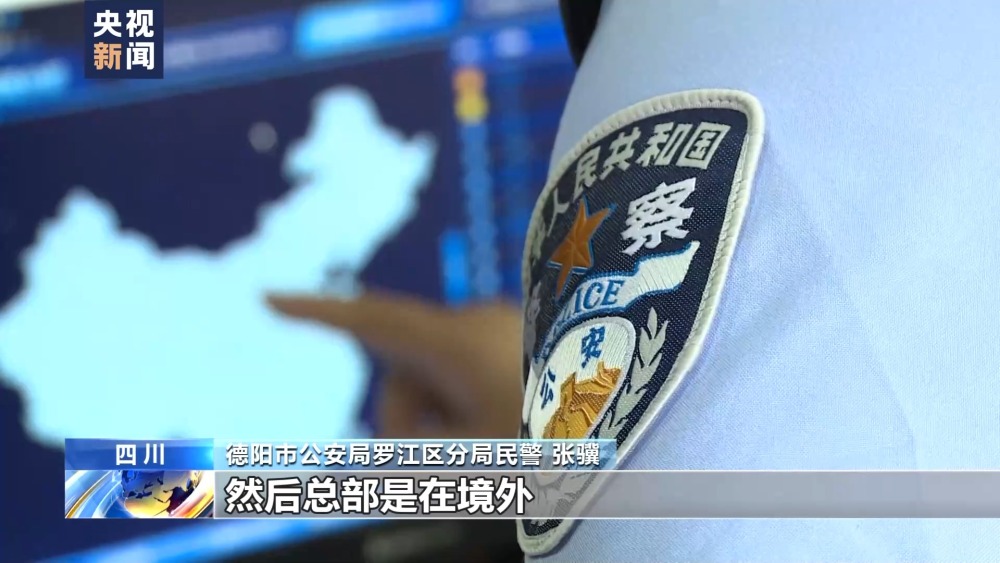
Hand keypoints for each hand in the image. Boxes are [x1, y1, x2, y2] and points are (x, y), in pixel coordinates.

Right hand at [267, 291, 523, 439]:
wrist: (630, 407)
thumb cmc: (547, 430)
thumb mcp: (474, 456)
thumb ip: (414, 457)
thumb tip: (382, 455)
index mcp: (455, 343)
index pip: (368, 320)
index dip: (315, 311)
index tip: (268, 299)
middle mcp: (472, 322)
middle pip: (404, 370)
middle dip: (408, 417)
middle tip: (441, 459)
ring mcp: (498, 325)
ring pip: (436, 371)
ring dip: (445, 410)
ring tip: (491, 438)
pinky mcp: (516, 335)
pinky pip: (468, 363)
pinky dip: (467, 395)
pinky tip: (501, 417)